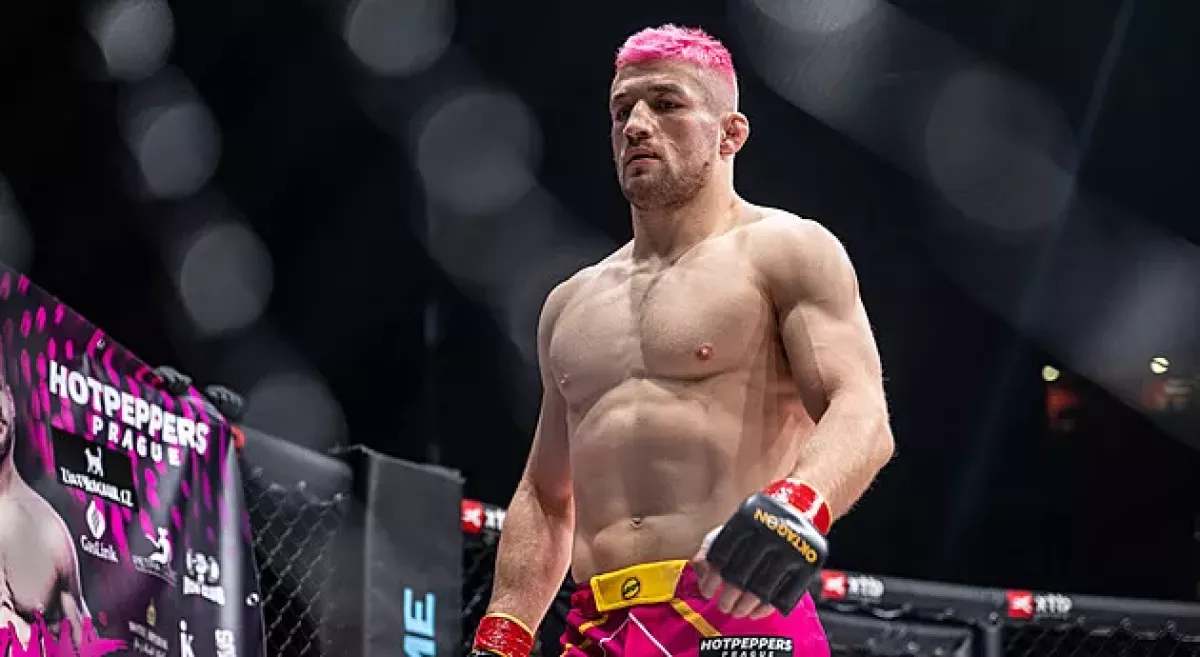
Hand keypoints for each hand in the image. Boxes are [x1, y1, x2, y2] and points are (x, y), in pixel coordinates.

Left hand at [692, 490, 828, 618]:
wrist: (800, 512)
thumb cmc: (759, 525)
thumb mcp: (734, 526)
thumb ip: (712, 546)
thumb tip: (701, 574)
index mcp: (747, 518)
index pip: (721, 555)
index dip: (711, 579)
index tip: (707, 592)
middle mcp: (770, 532)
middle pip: (740, 576)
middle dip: (727, 597)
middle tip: (723, 605)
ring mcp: (791, 550)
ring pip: (761, 590)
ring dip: (744, 606)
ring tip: (737, 611)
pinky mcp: (807, 567)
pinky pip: (783, 597)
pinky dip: (765, 609)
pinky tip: (754, 612)